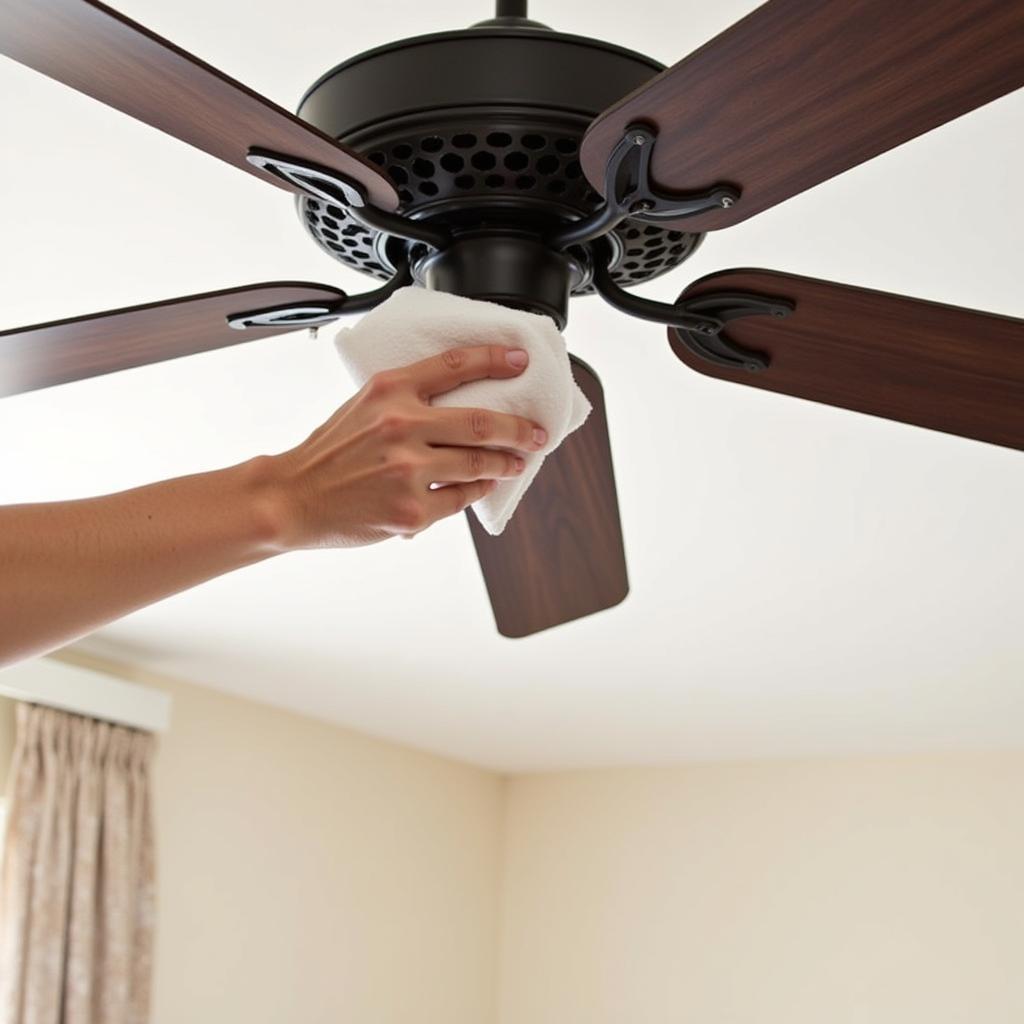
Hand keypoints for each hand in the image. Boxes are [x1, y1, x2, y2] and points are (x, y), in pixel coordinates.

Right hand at [268, 345, 547, 548]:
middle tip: (537, 432)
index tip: (520, 360)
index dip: (494, 360)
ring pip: (478, 464)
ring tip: (517, 460)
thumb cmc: (329, 452)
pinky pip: (460, 498)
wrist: (293, 498)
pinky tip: (484, 484)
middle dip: (519, 429)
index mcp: (388, 390)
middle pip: (481, 422)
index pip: (454, 365)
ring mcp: (407, 471)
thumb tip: (461, 398)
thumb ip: (406, 398)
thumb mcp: (362, 405)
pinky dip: (477, 490)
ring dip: (506, 462)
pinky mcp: (410, 510)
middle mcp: (400, 426)